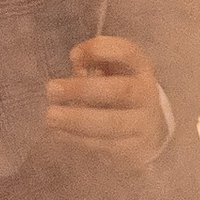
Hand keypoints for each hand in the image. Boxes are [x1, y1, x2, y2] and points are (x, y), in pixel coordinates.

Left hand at [45, 33, 168, 166]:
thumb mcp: (110, 71)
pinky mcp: (133, 148)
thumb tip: (77, 59)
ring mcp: (142, 123)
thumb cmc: (118, 91)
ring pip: (113, 123)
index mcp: (140, 68)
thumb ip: (92, 62)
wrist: (149, 130)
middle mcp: (146, 94)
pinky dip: (78, 139)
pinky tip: (58, 132)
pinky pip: (105, 144)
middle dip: (84, 89)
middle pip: (121, 90)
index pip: (128, 53)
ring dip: (77, 119)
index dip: (102, 50)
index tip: (73, 55)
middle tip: (51, 89)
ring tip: (51, 115)